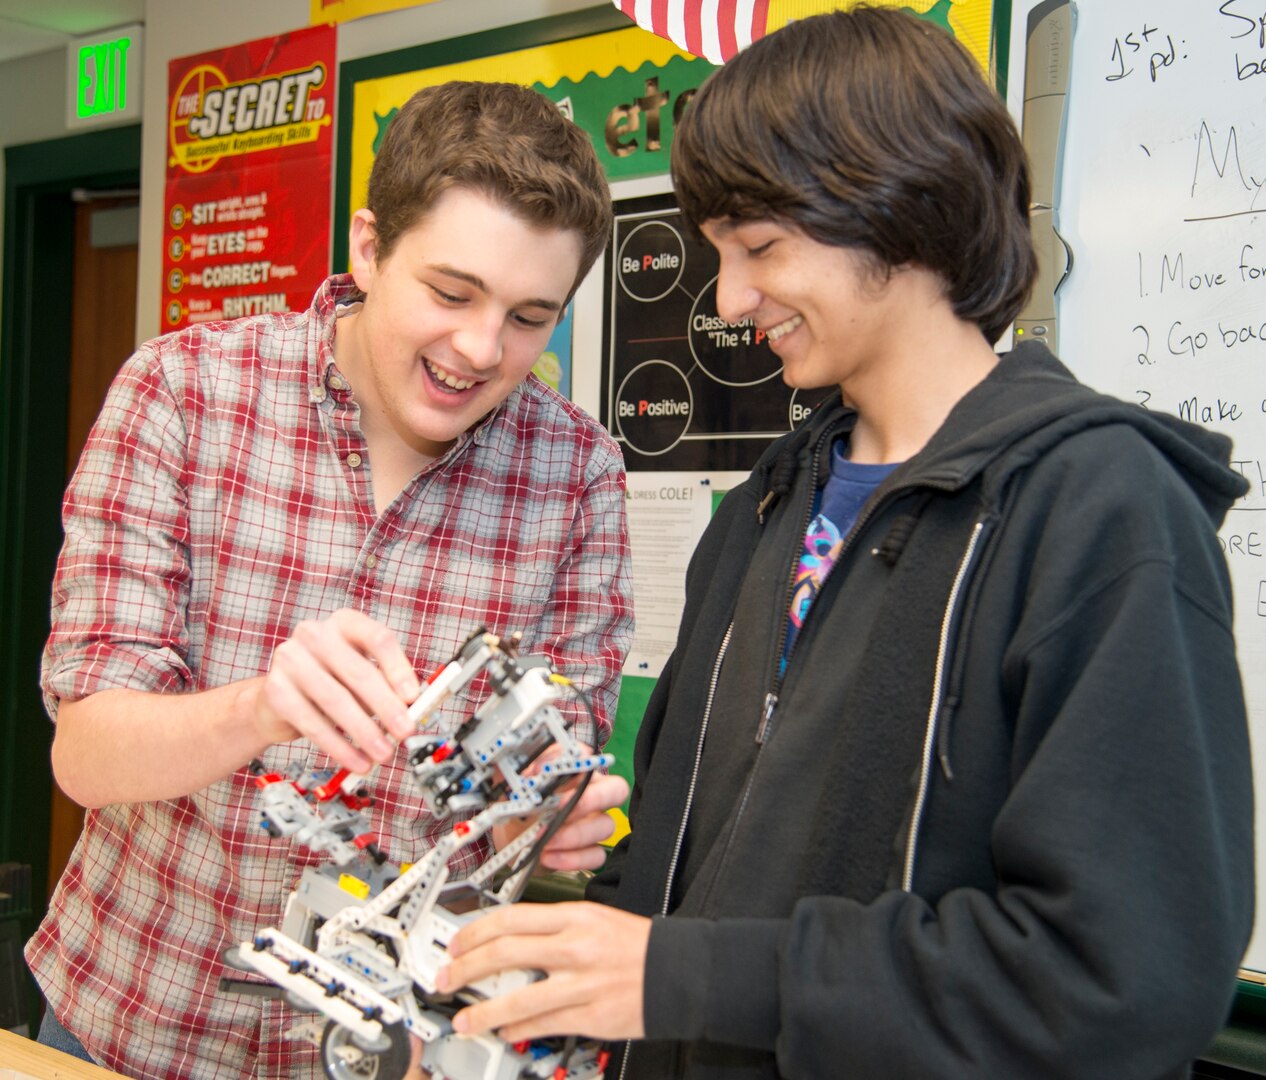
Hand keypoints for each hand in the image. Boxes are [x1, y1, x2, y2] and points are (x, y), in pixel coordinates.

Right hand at [254, 608, 420, 770]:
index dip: (398, 668)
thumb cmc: (331, 682)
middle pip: (358, 671)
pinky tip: (356, 760)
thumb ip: (385, 686)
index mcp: (345, 623)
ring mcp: (290, 659)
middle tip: (405, 731)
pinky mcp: (275, 689)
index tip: (413, 697)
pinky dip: (338, 746)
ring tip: (384, 753)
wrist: (278, 697)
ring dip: (364, 731)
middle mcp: (315, 633)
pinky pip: (311, 722)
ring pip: (335, 699)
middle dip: (386, 706)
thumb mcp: (360, 676)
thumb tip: (411, 711)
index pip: (378, 638)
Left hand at [437, 901, 649, 1041]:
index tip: (458, 944)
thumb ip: (554, 930)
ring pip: (518, 999)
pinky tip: (505, 1032)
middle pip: (505, 953)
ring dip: (483, 1012)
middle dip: (466, 968)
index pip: (512, 918)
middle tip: (446, 978)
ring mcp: (581, 984)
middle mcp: (574, 947)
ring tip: (464, 1020)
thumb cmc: (638, 945)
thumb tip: (511, 944)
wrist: (681, 971)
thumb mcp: (595, 920)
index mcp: (574, 917)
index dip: (476, 932)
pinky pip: (543, 1025)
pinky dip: (518, 1030)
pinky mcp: (590, 1016)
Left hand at [491, 746, 629, 871]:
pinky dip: (572, 858)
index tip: (543, 770)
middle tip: (561, 808)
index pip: (590, 757)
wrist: (511, 836)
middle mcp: (593, 794)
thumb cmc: (520, 803)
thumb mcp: (513, 783)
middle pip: (617, 789)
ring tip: (546, 839)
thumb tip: (532, 771)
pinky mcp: (589, 851)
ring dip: (575, 834)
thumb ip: (520, 772)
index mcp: (579, 771)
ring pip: (606, 826)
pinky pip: (596, 856)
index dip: (575, 761)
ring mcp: (595, 824)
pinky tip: (548, 856)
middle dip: (591, 798)